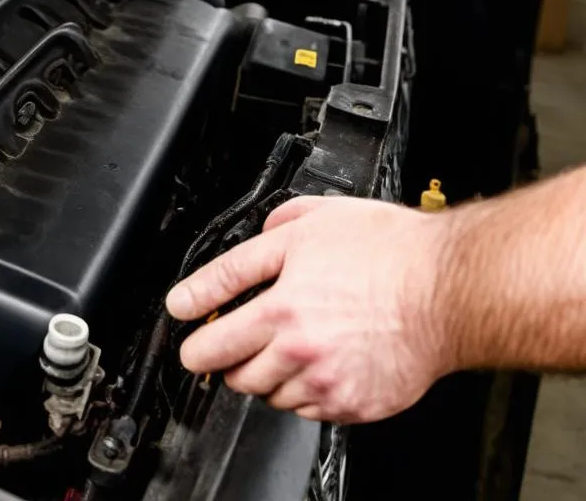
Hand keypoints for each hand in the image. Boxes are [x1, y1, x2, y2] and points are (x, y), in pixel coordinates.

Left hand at [165, 195, 454, 423]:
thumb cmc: (388, 250)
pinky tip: (318, 359)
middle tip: (234, 335)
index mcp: (282, 308)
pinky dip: (302, 390)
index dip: (189, 333)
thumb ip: (259, 243)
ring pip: (269, 395)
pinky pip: (308, 410)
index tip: (184, 327)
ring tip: (285, 341)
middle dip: (225, 354)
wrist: (449, 288)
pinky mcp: (355, 405)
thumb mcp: (310, 223)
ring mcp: (328, 384)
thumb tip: (228, 258)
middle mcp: (300, 352)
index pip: (211, 336)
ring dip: (265, 373)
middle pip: (233, 374)